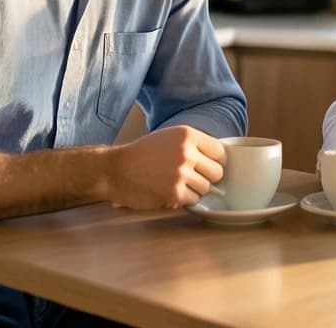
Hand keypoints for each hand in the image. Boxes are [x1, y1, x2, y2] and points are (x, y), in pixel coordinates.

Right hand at [104, 125, 224, 208]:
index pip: (220, 152)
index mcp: (187, 135)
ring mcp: (181, 173)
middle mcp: (186, 152)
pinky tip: (170, 192)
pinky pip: (193, 200)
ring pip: (206, 188)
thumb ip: (193, 144)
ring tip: (176, 184)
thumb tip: (220, 159)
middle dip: (206, 178)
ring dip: (194, 190)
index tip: (206, 167)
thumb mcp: (169, 137)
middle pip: (217, 172)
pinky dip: (184, 200)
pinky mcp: (174, 192)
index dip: (214, 162)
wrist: (115, 170)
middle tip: (191, 178)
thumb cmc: (142, 154)